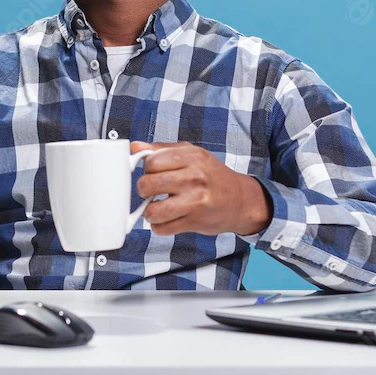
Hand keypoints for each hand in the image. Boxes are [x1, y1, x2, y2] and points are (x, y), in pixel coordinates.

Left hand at [131, 140, 271, 236]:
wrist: (241, 200)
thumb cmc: (212, 176)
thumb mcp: (192, 154)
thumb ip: (162, 150)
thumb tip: (134, 147)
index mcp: (192, 157)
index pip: (151, 162)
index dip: (146, 169)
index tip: (152, 174)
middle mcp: (194, 177)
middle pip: (147, 185)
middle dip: (144, 190)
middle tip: (152, 192)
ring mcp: (195, 201)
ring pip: (153, 211)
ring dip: (150, 213)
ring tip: (158, 208)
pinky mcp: (195, 221)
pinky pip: (162, 228)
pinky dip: (159, 226)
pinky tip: (168, 219)